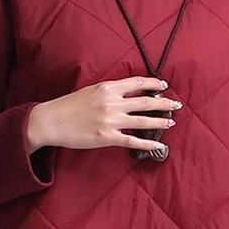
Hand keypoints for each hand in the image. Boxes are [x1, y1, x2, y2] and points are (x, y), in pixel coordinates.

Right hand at [26, 76, 180, 154]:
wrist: (51, 121)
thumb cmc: (68, 106)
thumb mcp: (90, 91)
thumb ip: (109, 91)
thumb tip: (125, 93)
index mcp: (108, 88)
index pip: (137, 83)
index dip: (154, 84)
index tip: (164, 86)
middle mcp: (112, 102)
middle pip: (145, 102)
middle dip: (164, 103)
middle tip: (176, 105)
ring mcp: (110, 120)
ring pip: (142, 121)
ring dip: (160, 122)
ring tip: (171, 123)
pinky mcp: (106, 137)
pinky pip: (132, 141)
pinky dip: (147, 143)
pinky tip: (158, 145)